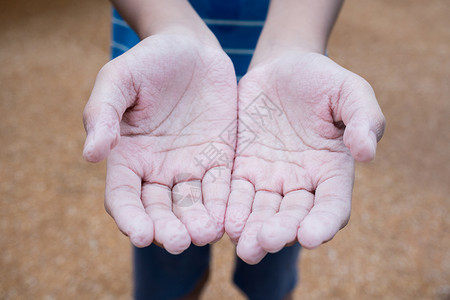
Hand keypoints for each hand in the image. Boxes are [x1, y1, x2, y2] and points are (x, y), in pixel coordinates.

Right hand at [83, 33, 236, 253]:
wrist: (191, 48)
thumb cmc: (148, 60)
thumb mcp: (119, 78)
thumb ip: (102, 114)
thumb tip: (90, 155)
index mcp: (127, 156)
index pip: (123, 196)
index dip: (129, 217)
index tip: (138, 234)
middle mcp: (156, 170)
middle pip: (159, 210)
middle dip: (166, 229)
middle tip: (178, 243)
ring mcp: (189, 167)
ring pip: (192, 205)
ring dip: (197, 223)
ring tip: (206, 235)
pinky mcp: (218, 159)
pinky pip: (221, 187)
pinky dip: (224, 204)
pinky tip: (229, 219)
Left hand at [225, 52, 384, 263]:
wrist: (281, 67)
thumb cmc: (321, 79)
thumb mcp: (350, 90)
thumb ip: (363, 119)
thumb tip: (367, 153)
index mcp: (332, 169)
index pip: (332, 205)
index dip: (324, 223)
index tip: (311, 237)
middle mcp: (301, 182)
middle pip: (293, 216)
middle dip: (281, 232)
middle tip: (266, 242)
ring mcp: (270, 178)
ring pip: (262, 212)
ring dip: (253, 231)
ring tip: (244, 247)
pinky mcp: (243, 169)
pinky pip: (236, 193)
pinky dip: (231, 209)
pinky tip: (223, 222)